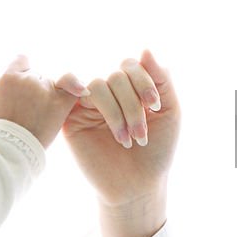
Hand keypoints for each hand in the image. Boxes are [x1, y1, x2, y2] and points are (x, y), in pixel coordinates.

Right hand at [0, 54, 87, 148]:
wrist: (11, 151)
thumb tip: (6, 70)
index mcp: (8, 76)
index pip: (21, 60)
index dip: (21, 71)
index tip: (21, 85)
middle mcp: (28, 79)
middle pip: (36, 74)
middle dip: (31, 87)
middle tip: (26, 109)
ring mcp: (45, 90)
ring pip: (50, 84)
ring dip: (47, 94)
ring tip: (37, 117)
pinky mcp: (60, 102)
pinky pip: (73, 87)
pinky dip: (76, 88)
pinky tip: (81, 92)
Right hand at [63, 50, 178, 236]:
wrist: (137, 187)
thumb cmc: (156, 152)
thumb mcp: (169, 112)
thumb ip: (161, 80)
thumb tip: (145, 49)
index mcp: (131, 87)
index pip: (132, 65)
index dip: (145, 81)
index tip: (157, 107)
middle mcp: (109, 91)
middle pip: (117, 75)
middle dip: (133, 105)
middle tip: (141, 135)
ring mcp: (89, 103)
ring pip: (99, 84)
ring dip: (117, 112)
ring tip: (126, 139)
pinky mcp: (70, 117)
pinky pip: (67, 87)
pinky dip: (73, 83)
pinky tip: (85, 95)